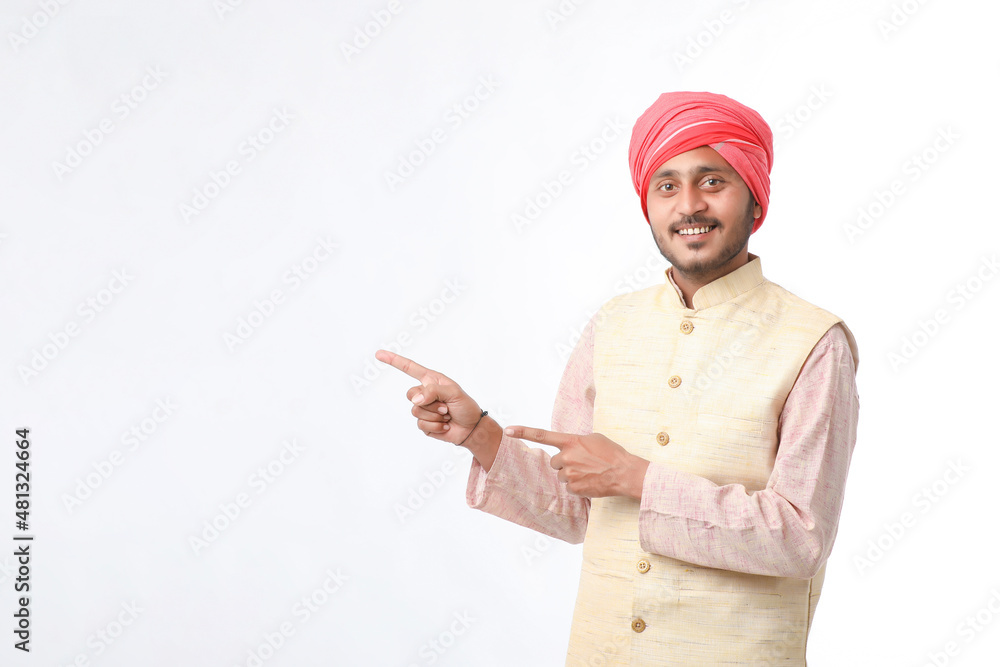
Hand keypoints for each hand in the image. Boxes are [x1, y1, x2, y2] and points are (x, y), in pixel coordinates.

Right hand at [375, 349, 485, 446]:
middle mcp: (425, 393)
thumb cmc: (465, 406)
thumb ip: (433, 391)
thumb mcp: (453, 392)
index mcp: (431, 380)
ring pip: (416, 411)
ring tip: (447, 415)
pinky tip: (445, 425)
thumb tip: (415, 400)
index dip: (394, 361)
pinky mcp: (424, 423)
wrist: (471, 428)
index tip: (379, 354)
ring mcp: (423, 409)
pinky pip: (421, 424)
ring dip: (435, 415)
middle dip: (429, 402)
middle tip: (446, 406)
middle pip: (410, 394)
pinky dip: (436, 426)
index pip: (409, 368)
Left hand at [503, 426, 648, 499]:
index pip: (541, 435)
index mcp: (571, 441)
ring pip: (561, 476)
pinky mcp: (574, 488)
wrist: (625, 472)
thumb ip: (576, 441)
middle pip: (554, 462)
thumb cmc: (612, 453)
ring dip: (571, 475)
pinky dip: (578, 486)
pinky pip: (569, 488)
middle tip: (582, 464)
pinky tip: (590, 482)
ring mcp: (569, 474)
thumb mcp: (593, 438)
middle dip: (564, 463)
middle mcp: (567, 456)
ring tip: (589, 473)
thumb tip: (567, 447)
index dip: (523, 432)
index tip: (508, 431)